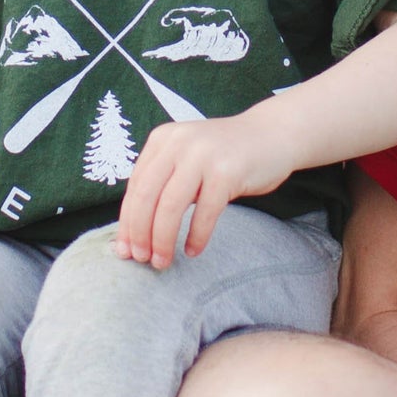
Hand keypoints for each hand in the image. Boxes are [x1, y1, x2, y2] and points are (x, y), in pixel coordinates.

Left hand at [114, 105, 296, 268]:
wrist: (273, 135)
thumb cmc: (226, 155)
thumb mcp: (187, 157)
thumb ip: (164, 180)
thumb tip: (135, 229)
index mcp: (163, 139)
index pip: (135, 186)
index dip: (126, 221)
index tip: (123, 249)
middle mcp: (179, 143)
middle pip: (146, 196)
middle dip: (139, 233)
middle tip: (140, 259)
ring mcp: (203, 155)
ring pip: (170, 206)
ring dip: (162, 239)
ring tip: (162, 261)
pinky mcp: (227, 171)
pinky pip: (205, 213)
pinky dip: (197, 236)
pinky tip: (193, 251)